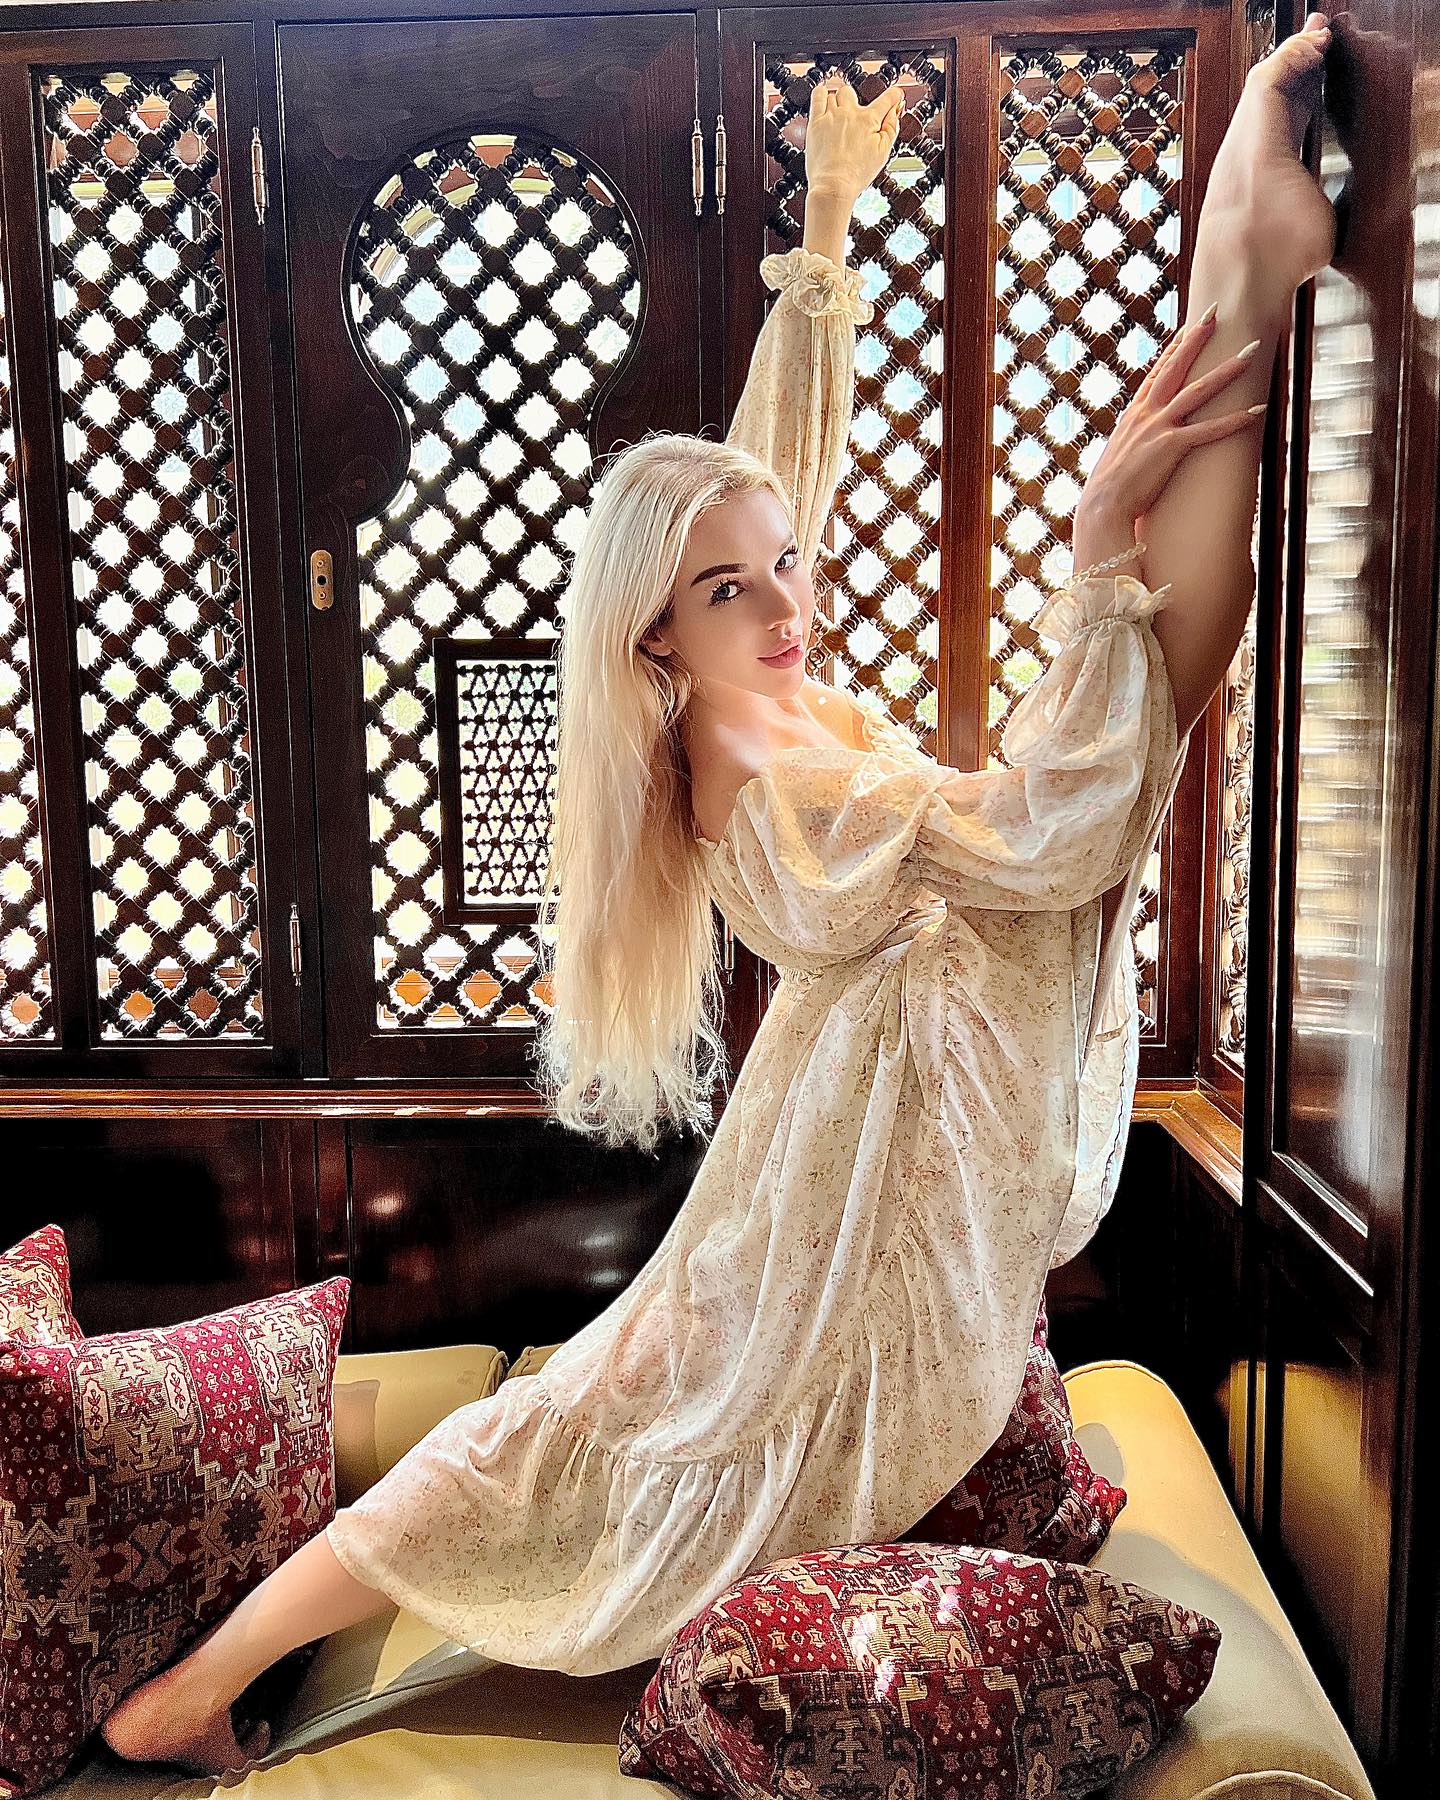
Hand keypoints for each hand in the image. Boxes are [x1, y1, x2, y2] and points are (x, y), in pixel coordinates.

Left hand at [804, 73, 904, 200]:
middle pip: (854, 93)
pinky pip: (818, 94)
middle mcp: (850, 113)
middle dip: (855, 103)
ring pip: (836, 94)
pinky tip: (824, 101)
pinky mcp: (816, 122)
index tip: (895, 96)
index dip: (894, 96)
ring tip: (837, 118)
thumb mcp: (883, 153)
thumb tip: (894, 111)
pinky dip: (821, 94)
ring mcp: (832, 116)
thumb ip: (891, 128)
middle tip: (854, 119)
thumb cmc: (856, 174)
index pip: (887, 99)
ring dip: (838, 102)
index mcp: (869, 120)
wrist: (833, 186)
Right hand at [1077, 309, 1267, 533]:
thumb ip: (1133, 444)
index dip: (1175, 347)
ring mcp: (1158, 428)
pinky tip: (1257, 410)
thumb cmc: (1108, 491)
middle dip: (1197, 337)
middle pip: (1176, 367)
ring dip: (1228, 369)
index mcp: (1133, 414)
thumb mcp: (1119, 457)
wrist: (1101, 507)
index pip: (1157, 372)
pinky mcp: (1171, 447)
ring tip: (1252, 350)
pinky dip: (1235, 420)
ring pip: (1199, 390)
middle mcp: (1146, 414)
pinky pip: (1210, 430)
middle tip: (1215, 311)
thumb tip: (1139, 446)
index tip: (1190, 327)